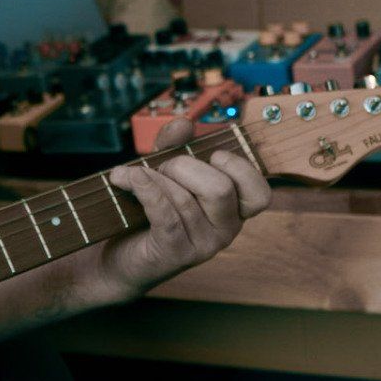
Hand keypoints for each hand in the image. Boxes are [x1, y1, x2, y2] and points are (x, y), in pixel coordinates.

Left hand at [97, 116, 270, 300]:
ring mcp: (203, 246)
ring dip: (155, 179)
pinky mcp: (175, 254)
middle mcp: (225, 231)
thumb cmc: (149, 212)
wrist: (121, 257)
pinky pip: (165, 215)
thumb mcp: (165, 172)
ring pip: (186, 200)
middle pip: (221, 188)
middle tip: (162, 169)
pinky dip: (145, 190)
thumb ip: (176, 145)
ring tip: (134, 176)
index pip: (259, 194)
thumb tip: (184, 123)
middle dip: (184, 166)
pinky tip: (128, 179)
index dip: (240, 168)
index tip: (213, 156)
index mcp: (234, 210)